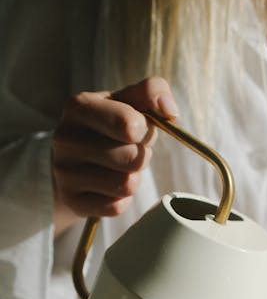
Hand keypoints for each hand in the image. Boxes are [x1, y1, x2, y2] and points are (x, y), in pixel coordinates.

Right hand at [51, 76, 178, 234]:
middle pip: (132, 158)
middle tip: (128, 150)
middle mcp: (65, 138)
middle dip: (140, 156)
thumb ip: (152, 92)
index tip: (135, 128)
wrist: (74, 161)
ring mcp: (64, 172)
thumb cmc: (108, 127)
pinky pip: (116, 207)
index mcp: (78, 107)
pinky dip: (121, 199)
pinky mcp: (71, 200)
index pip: (129, 124)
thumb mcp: (126, 101)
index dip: (144, 130)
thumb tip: (170, 109)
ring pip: (126, 185)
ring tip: (119, 168)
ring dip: (133, 178)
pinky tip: (108, 187)